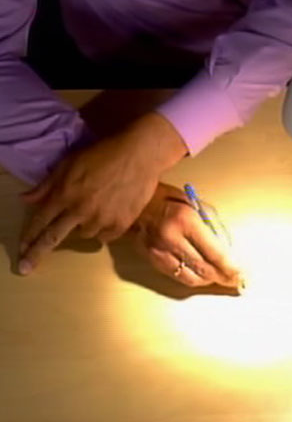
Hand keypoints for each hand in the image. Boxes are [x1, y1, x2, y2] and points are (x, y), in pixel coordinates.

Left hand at [18, 112, 186, 274]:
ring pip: (84, 235)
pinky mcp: (121, 224)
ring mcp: (102, 219)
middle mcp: (81, 210)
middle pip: (54, 237)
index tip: (21, 252)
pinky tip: (107, 218)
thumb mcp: (70, 163)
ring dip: (82, 227)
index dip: (28, 237)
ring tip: (92, 214)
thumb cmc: (103, 155)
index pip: (40, 220)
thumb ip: (48, 184)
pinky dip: (103, 230)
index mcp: (65, 194)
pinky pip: (105, 237)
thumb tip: (26, 199)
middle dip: (37, 253)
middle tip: (26, 267)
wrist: (139, 156)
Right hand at [131, 182, 242, 288]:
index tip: (241, 273)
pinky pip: (175, 275)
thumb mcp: (194, 203)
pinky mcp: (150, 259)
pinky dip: (191, 278)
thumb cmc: (165, 198)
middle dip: (222, 277)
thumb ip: (211, 224)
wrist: (133, 201)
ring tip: (220, 279)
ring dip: (208, 280)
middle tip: (234, 280)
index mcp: (185, 221)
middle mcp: (171, 238)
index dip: (230, 267)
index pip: (214, 252)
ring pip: (190, 277)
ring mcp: (158, 251)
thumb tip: (226, 246)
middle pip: (203, 268)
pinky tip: (201, 276)